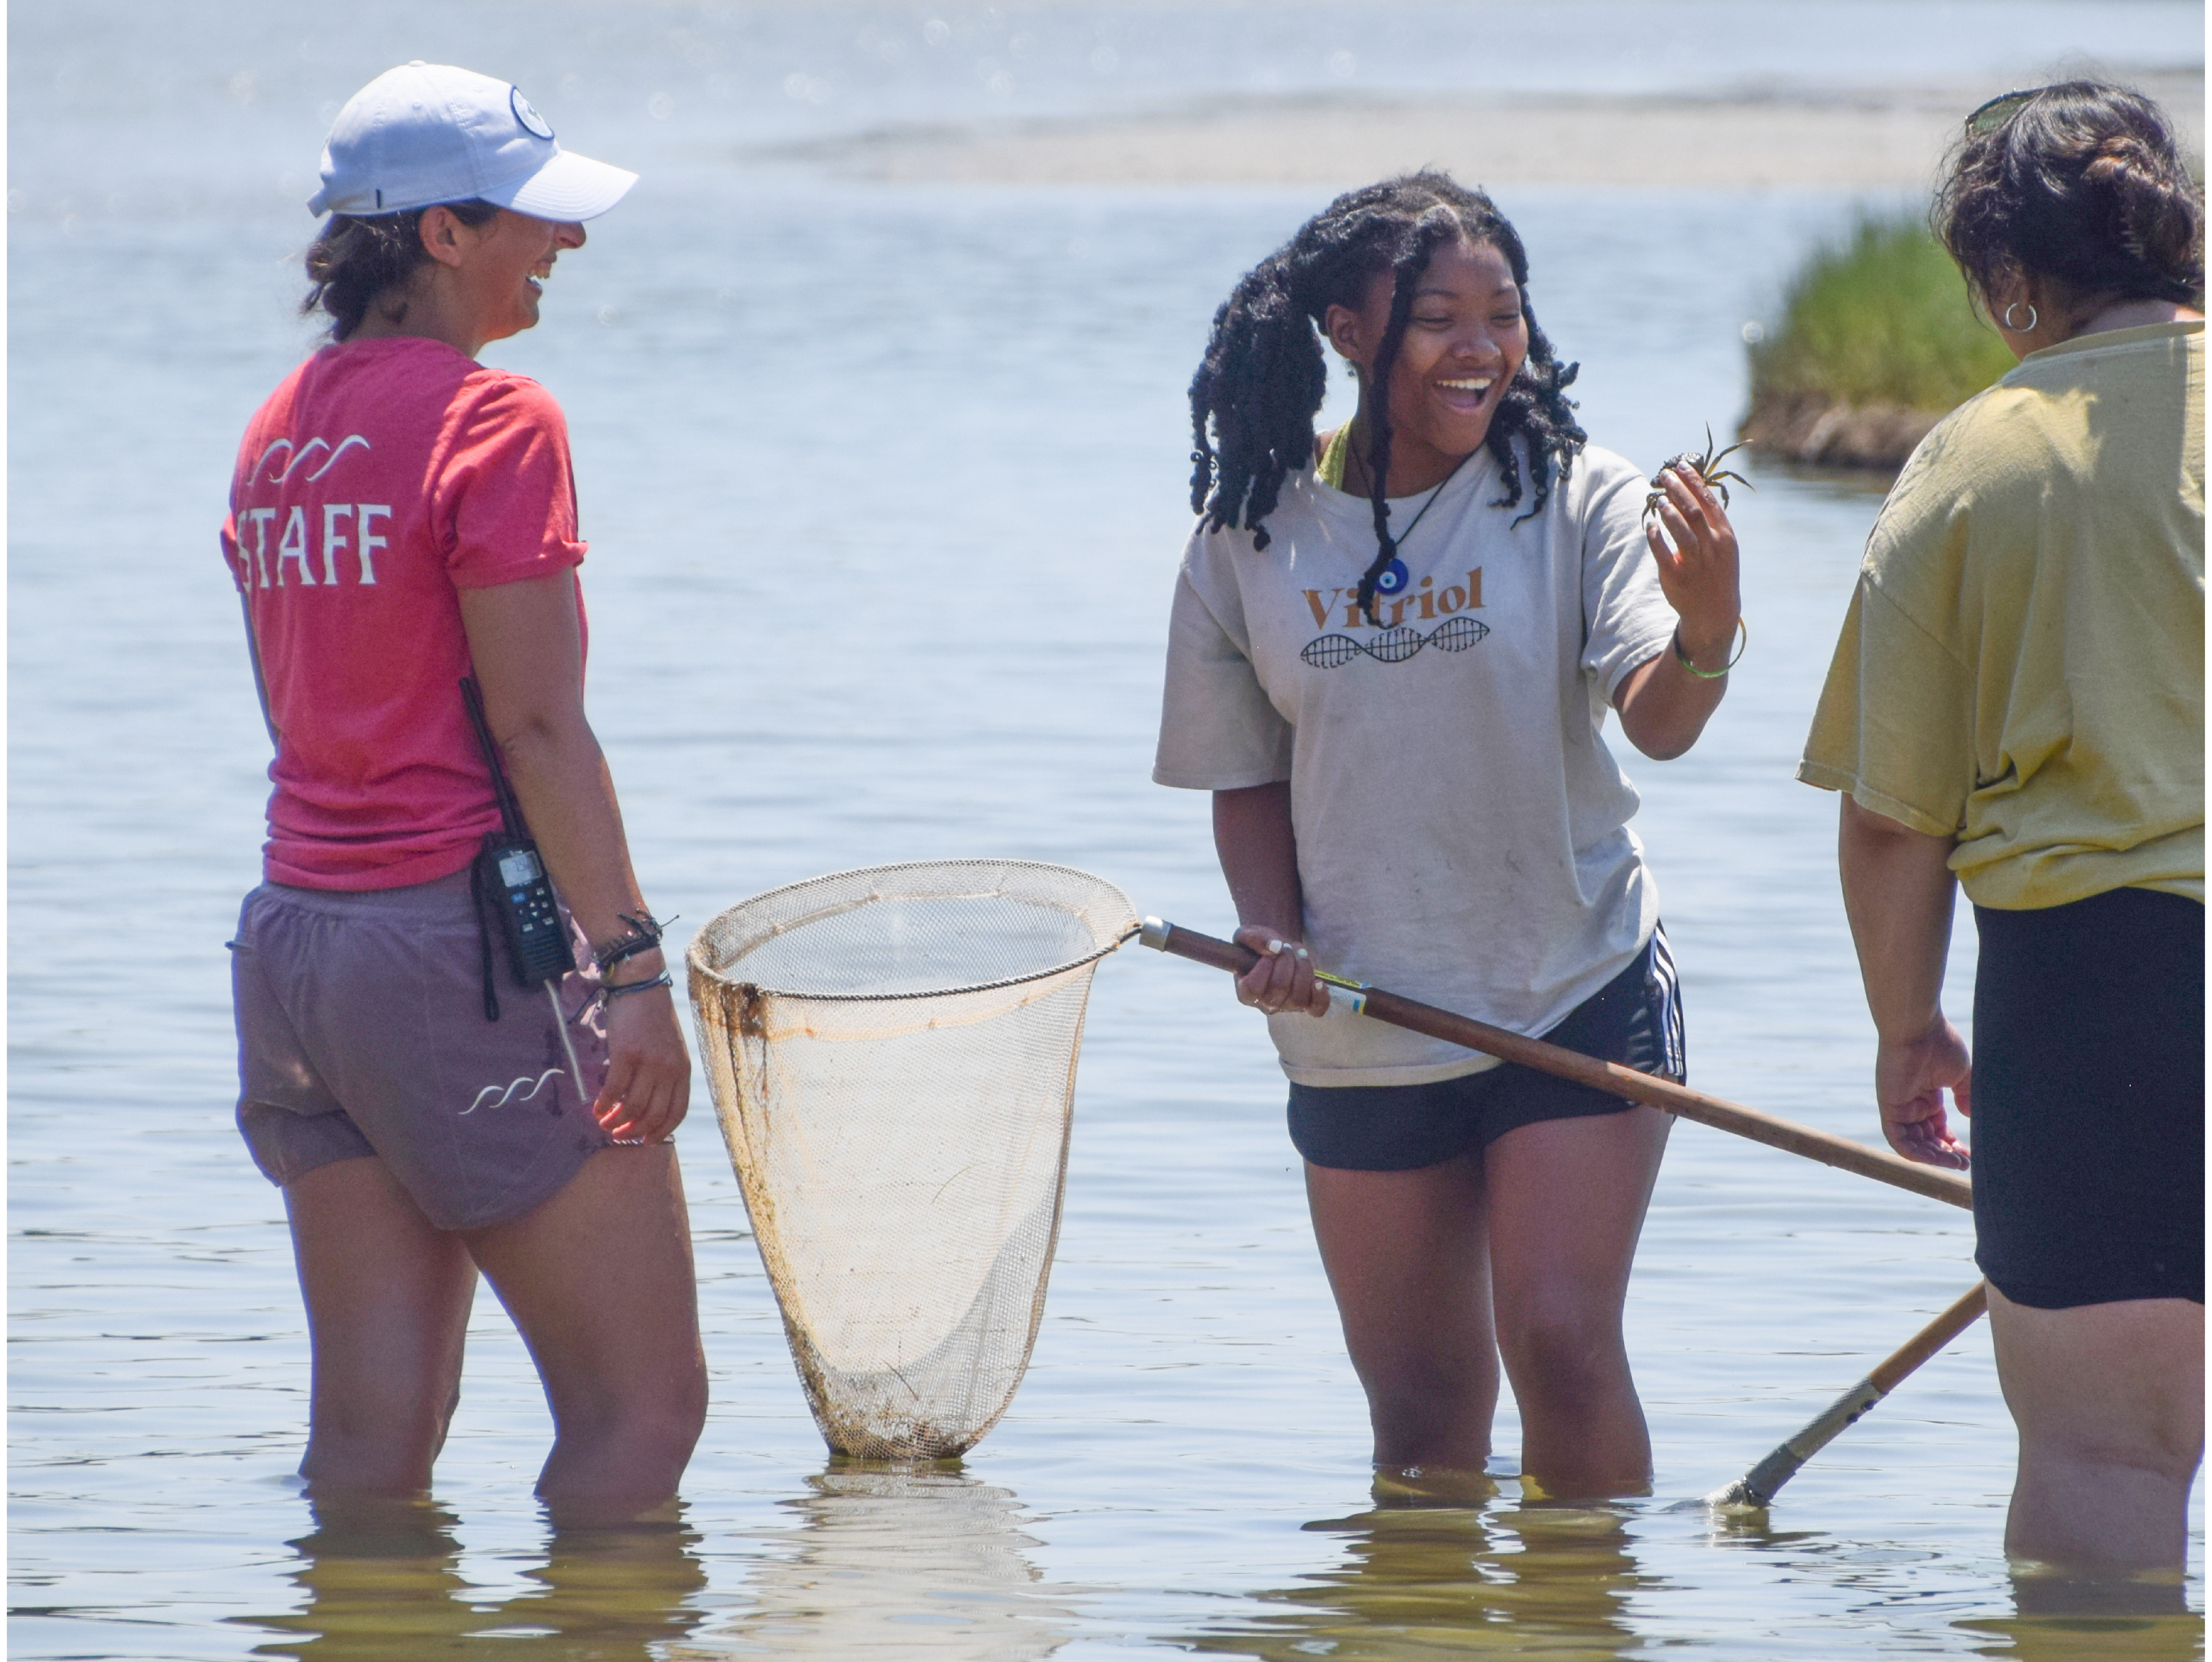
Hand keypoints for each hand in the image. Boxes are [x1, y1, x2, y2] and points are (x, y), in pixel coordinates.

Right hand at [594, 981, 689, 1143]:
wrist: (642, 987)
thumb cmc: (654, 1019)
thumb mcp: (671, 1049)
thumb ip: (667, 1074)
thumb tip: (650, 1103)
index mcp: (683, 1070)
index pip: (676, 1112)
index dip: (660, 1131)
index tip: (645, 1141)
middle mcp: (669, 1070)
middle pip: (653, 1115)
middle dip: (634, 1132)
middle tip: (618, 1136)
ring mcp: (649, 1063)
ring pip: (632, 1107)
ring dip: (616, 1122)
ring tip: (604, 1125)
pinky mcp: (627, 1054)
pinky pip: (614, 1090)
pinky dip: (603, 1104)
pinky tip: (596, 1109)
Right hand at [1232, 925, 1330, 1017]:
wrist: (1278, 949)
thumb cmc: (1260, 945)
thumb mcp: (1249, 934)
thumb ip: (1256, 938)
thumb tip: (1274, 946)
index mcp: (1245, 993)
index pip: (1252, 989)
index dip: (1262, 968)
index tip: (1268, 953)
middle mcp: (1265, 1004)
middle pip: (1278, 989)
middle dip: (1285, 961)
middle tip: (1286, 947)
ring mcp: (1286, 1006)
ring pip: (1298, 998)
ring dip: (1303, 970)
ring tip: (1300, 954)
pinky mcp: (1306, 1004)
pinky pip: (1316, 1009)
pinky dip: (1320, 997)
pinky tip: (1318, 981)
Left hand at [1644, 464, 1740, 665]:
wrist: (1714, 611)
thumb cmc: (1716, 572)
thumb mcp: (1722, 546)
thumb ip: (1710, 522)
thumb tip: (1691, 490)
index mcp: (1725, 537)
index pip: (1709, 502)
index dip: (1693, 482)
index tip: (1680, 466)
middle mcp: (1712, 548)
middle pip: (1693, 511)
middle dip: (1677, 490)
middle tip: (1663, 475)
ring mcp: (1695, 563)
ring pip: (1680, 530)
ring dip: (1668, 511)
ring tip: (1659, 498)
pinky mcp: (1676, 577)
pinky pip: (1663, 553)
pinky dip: (1655, 537)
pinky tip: (1650, 526)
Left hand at [1873, 1017, 1971, 1168]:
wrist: (1918, 1028)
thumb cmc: (1939, 1044)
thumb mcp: (1960, 1074)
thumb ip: (1966, 1096)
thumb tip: (1970, 1116)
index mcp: (1927, 1094)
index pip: (1938, 1127)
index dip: (1952, 1143)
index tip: (1969, 1155)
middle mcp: (1912, 1102)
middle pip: (1926, 1138)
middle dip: (1945, 1154)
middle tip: (1965, 1165)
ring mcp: (1899, 1105)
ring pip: (1913, 1143)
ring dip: (1934, 1157)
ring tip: (1956, 1164)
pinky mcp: (1889, 1106)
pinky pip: (1897, 1138)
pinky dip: (1914, 1152)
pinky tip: (1935, 1159)